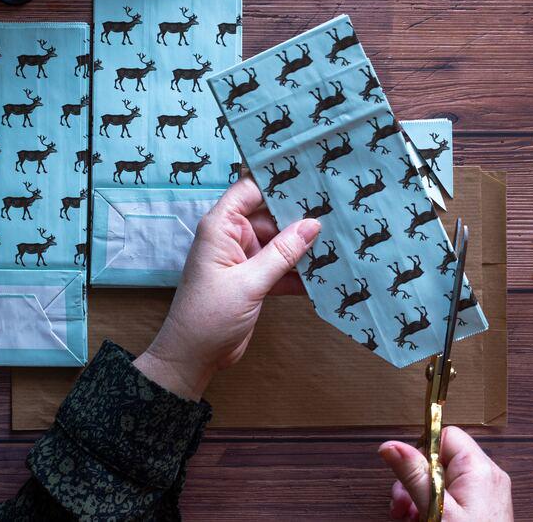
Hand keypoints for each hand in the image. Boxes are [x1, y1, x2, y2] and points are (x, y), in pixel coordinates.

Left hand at [133, 176, 320, 399]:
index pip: (250, 190)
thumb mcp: (248, 283)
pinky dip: (300, 272)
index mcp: (222, 227)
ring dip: (305, 247)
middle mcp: (233, 238)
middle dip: (301, 217)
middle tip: (336, 210)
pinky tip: (326, 273)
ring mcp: (245, 259)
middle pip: (272, 216)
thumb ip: (282, 253)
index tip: (308, 174)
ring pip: (281, 243)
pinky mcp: (255, 280)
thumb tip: (312, 225)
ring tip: (339, 239)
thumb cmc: (207, 316)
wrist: (193, 358)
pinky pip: (282, 268)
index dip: (276, 181)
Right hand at [379, 426, 513, 521]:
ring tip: (409, 519)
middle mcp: (487, 477)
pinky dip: (434, 508)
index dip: (421, 452)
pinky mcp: (482, 511)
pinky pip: (453, 499)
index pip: (446, 436)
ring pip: (442, 482)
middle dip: (415, 481)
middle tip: (401, 506)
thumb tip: (390, 446)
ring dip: (419, 498)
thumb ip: (414, 475)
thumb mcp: (435, 509)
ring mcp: (486, 495)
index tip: (406, 475)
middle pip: (440, 461)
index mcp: (479, 469)